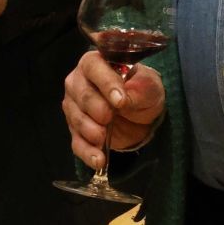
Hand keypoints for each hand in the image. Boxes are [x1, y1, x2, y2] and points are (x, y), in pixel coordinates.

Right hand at [63, 53, 164, 169]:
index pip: (93, 67)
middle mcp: (79, 82)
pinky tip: (98, 161)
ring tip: (102, 138)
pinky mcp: (77, 130)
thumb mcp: (149, 86)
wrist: (140, 113)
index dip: (105, 83)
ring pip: (76, 118)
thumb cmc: (142, 90)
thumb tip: (123, 99)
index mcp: (96, 63)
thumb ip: (137, 89)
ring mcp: (74, 107)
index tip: (120, 101)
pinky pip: (76, 142)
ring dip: (90, 131)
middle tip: (109, 118)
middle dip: (95, 109)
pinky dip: (87, 152)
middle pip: (81, 95)